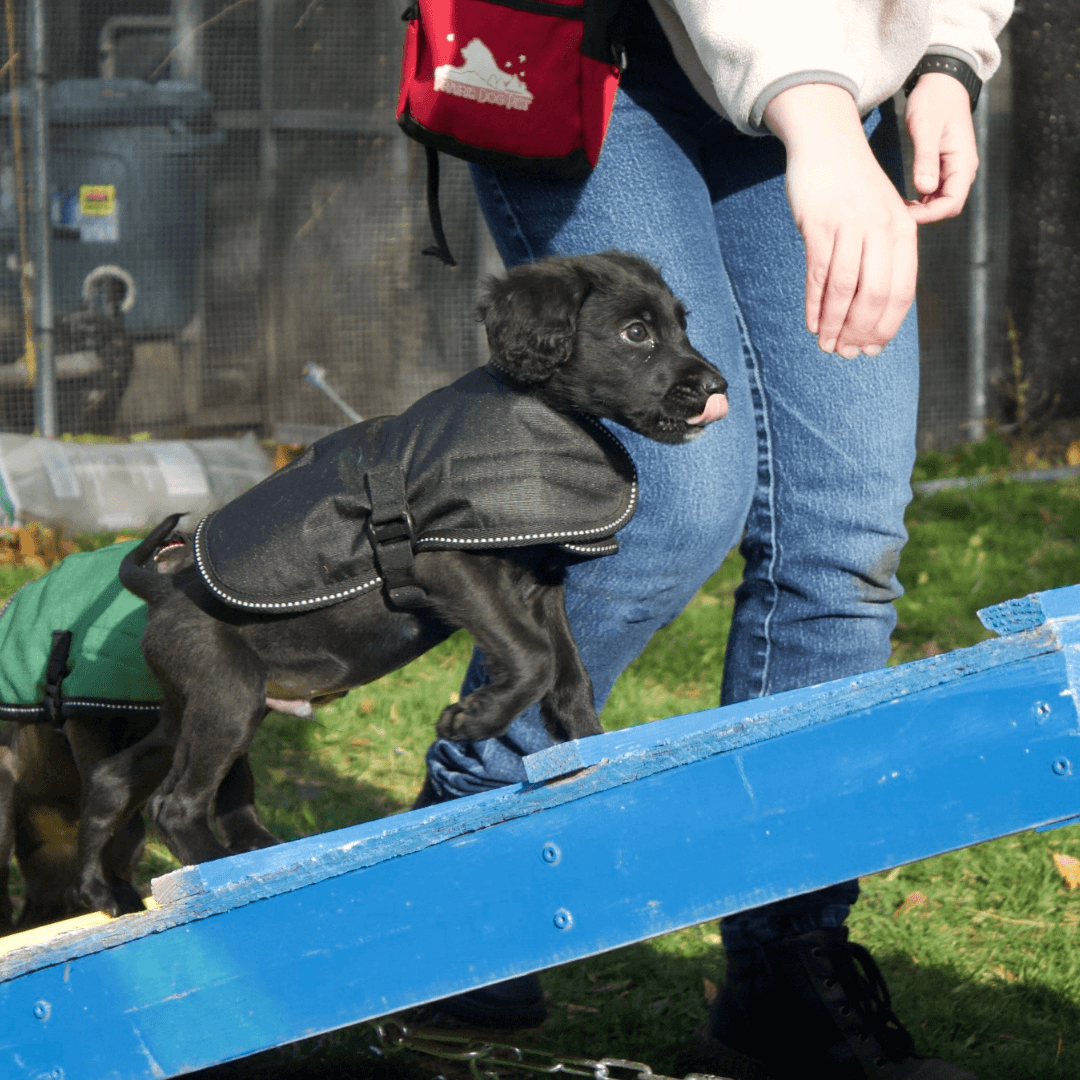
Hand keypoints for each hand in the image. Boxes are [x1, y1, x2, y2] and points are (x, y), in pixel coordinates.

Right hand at [764, 83, 916, 357]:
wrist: (828, 144)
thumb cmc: (853, 187)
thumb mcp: (880, 217)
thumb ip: (883, 255)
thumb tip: (875, 307)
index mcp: (903, 232)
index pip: (901, 291)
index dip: (886, 326)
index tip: (872, 349)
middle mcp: (882, 229)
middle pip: (874, 295)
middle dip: (860, 331)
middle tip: (846, 354)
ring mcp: (850, 226)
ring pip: (845, 289)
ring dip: (835, 324)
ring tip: (827, 346)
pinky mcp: (819, 224)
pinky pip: (819, 274)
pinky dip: (815, 304)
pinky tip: (812, 324)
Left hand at [905, 72, 978, 223]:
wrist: (941, 83)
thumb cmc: (934, 101)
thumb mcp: (926, 129)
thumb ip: (926, 159)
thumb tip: (925, 188)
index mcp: (963, 163)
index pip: (952, 203)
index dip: (929, 215)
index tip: (904, 215)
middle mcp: (962, 170)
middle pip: (946, 207)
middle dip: (923, 215)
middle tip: (894, 214)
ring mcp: (953, 170)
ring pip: (939, 202)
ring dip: (919, 210)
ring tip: (894, 208)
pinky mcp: (943, 168)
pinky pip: (933, 193)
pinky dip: (918, 201)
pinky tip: (900, 200)